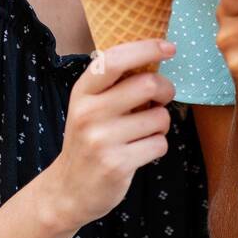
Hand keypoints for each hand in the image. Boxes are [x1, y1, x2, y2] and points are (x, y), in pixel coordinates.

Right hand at [46, 39, 176, 230]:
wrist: (68, 190)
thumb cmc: (89, 140)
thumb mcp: (90, 106)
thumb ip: (114, 84)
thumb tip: (155, 56)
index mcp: (83, 92)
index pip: (114, 60)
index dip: (146, 48)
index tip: (169, 47)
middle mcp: (89, 113)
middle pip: (147, 84)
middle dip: (165, 89)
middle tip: (161, 98)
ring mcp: (101, 140)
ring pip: (159, 117)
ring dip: (161, 124)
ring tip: (143, 132)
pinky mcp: (117, 164)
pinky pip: (159, 144)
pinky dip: (157, 146)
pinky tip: (139, 152)